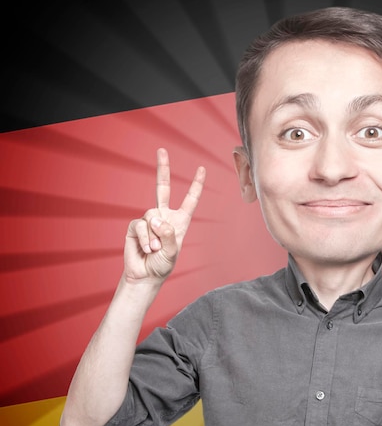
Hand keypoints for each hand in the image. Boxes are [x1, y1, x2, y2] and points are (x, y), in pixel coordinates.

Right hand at [125, 148, 205, 281]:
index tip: (202, 169)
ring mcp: (148, 220)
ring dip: (153, 236)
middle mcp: (164, 216)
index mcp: (179, 221)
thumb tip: (156, 219)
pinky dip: (144, 239)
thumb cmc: (162, 265)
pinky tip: (145, 249)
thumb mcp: (172, 251)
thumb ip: (167, 234)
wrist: (145, 275)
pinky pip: (140, 226)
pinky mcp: (135, 226)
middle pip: (162, 188)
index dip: (196, 185)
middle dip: (162, 168)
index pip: (189, 199)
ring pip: (151, 216)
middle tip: (161, 150)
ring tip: (154, 249)